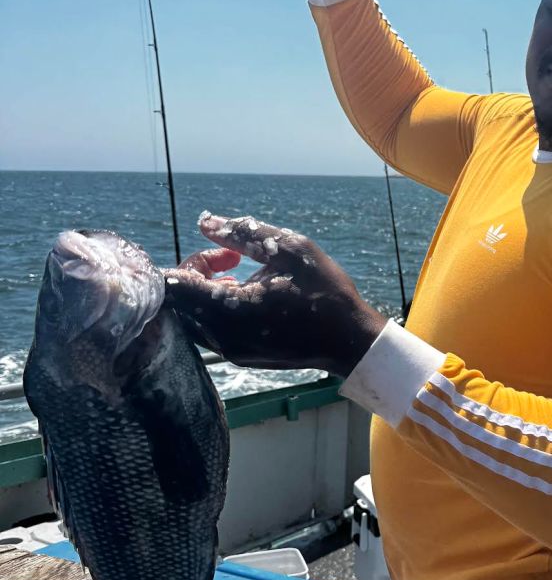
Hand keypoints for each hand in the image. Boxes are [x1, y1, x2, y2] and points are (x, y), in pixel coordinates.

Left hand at [163, 214, 385, 376]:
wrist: (349, 340)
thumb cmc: (325, 292)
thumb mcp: (291, 250)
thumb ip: (243, 233)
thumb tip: (205, 223)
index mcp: (230, 310)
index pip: (174, 286)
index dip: (186, 262)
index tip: (219, 253)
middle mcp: (222, 336)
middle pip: (179, 302)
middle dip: (196, 273)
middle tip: (231, 258)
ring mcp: (229, 351)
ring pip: (192, 317)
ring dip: (206, 291)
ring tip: (239, 275)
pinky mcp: (238, 356)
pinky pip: (210, 329)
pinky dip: (217, 308)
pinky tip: (247, 294)